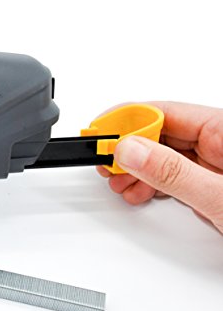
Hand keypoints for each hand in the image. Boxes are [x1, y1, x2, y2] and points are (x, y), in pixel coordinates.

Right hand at [97, 102, 222, 232]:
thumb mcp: (219, 197)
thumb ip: (174, 172)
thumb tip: (130, 150)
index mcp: (222, 130)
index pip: (164, 113)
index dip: (127, 120)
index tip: (100, 133)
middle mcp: (218, 142)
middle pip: (159, 133)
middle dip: (128, 148)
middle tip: (104, 160)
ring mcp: (215, 164)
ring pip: (163, 155)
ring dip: (136, 168)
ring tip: (118, 182)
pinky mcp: (211, 185)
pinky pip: (173, 175)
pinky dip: (151, 183)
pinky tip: (139, 191)